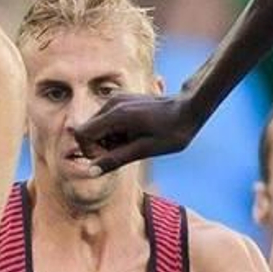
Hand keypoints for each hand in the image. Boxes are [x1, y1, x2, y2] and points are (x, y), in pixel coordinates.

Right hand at [73, 92, 196, 174]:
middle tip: (127, 151)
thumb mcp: (144, 150)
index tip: (113, 157)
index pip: (82, 134)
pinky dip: (114, 131)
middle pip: (88, 130)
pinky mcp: (121, 100)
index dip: (91, 152)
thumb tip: (90, 172)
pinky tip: (134, 134)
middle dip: (100, 146)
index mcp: (116, 114)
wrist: (191, 108)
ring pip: (96, 126)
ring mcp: (116, 99)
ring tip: (133, 142)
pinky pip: (106, 120)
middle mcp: (112, 103)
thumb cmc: (172, 131)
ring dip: (108, 140)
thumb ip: (115, 160)